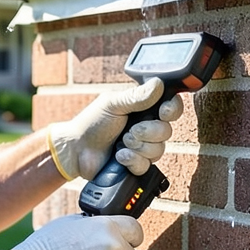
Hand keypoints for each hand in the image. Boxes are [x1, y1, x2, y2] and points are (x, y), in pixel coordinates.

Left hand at [47, 77, 182, 179]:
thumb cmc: (92, 123)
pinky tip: (119, 157)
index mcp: (143, 108)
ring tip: (120, 144)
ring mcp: (143, 147)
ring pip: (158, 150)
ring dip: (137, 147)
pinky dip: (132, 161)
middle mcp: (147, 127)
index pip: (170, 107)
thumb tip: (159, 84)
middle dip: (147, 132)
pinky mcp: (138, 165)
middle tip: (128, 131)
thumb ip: (136, 96)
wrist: (77, 150)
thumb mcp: (112, 104)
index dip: (172, 110)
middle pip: (166, 131)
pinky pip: (147, 166)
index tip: (163, 112)